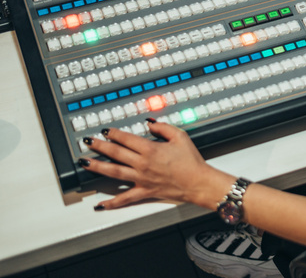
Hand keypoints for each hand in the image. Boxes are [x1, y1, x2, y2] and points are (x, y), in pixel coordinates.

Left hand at [80, 122, 233, 210]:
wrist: (198, 182)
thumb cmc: (191, 161)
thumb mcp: (180, 137)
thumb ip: (163, 127)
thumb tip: (150, 123)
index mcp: (150, 150)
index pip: (126, 139)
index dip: (114, 133)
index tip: (106, 130)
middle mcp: (142, 164)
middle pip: (115, 153)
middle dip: (99, 146)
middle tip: (88, 142)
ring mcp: (141, 179)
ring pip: (114, 172)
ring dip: (97, 167)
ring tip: (84, 163)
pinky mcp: (144, 192)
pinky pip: (125, 198)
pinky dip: (111, 203)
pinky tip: (100, 204)